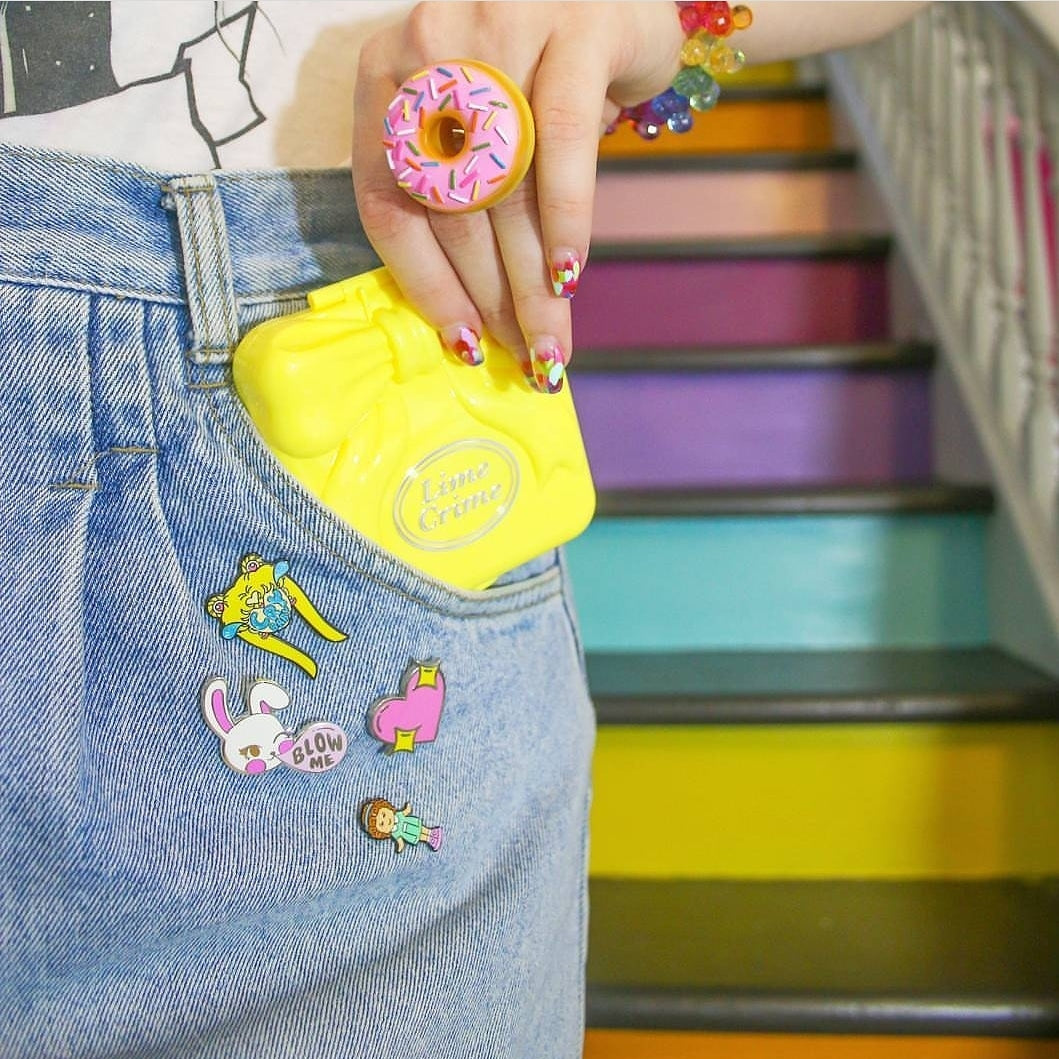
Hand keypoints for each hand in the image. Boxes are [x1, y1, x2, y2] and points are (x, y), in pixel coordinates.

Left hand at [352, 1, 682, 391]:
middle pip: (451, 208)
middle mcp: (430, 49)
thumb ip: (467, 194)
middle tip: (524, 358)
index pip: (390, 204)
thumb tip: (481, 313)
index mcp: (388, 79)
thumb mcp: (483, 123)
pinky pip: (565, 141)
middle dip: (492, 301)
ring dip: (531, 283)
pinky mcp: (575, 25)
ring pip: (506, 188)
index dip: (427, 285)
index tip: (464, 343)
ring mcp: (500, 27)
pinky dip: (567, 217)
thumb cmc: (538, 66)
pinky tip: (570, 274)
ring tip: (551, 344)